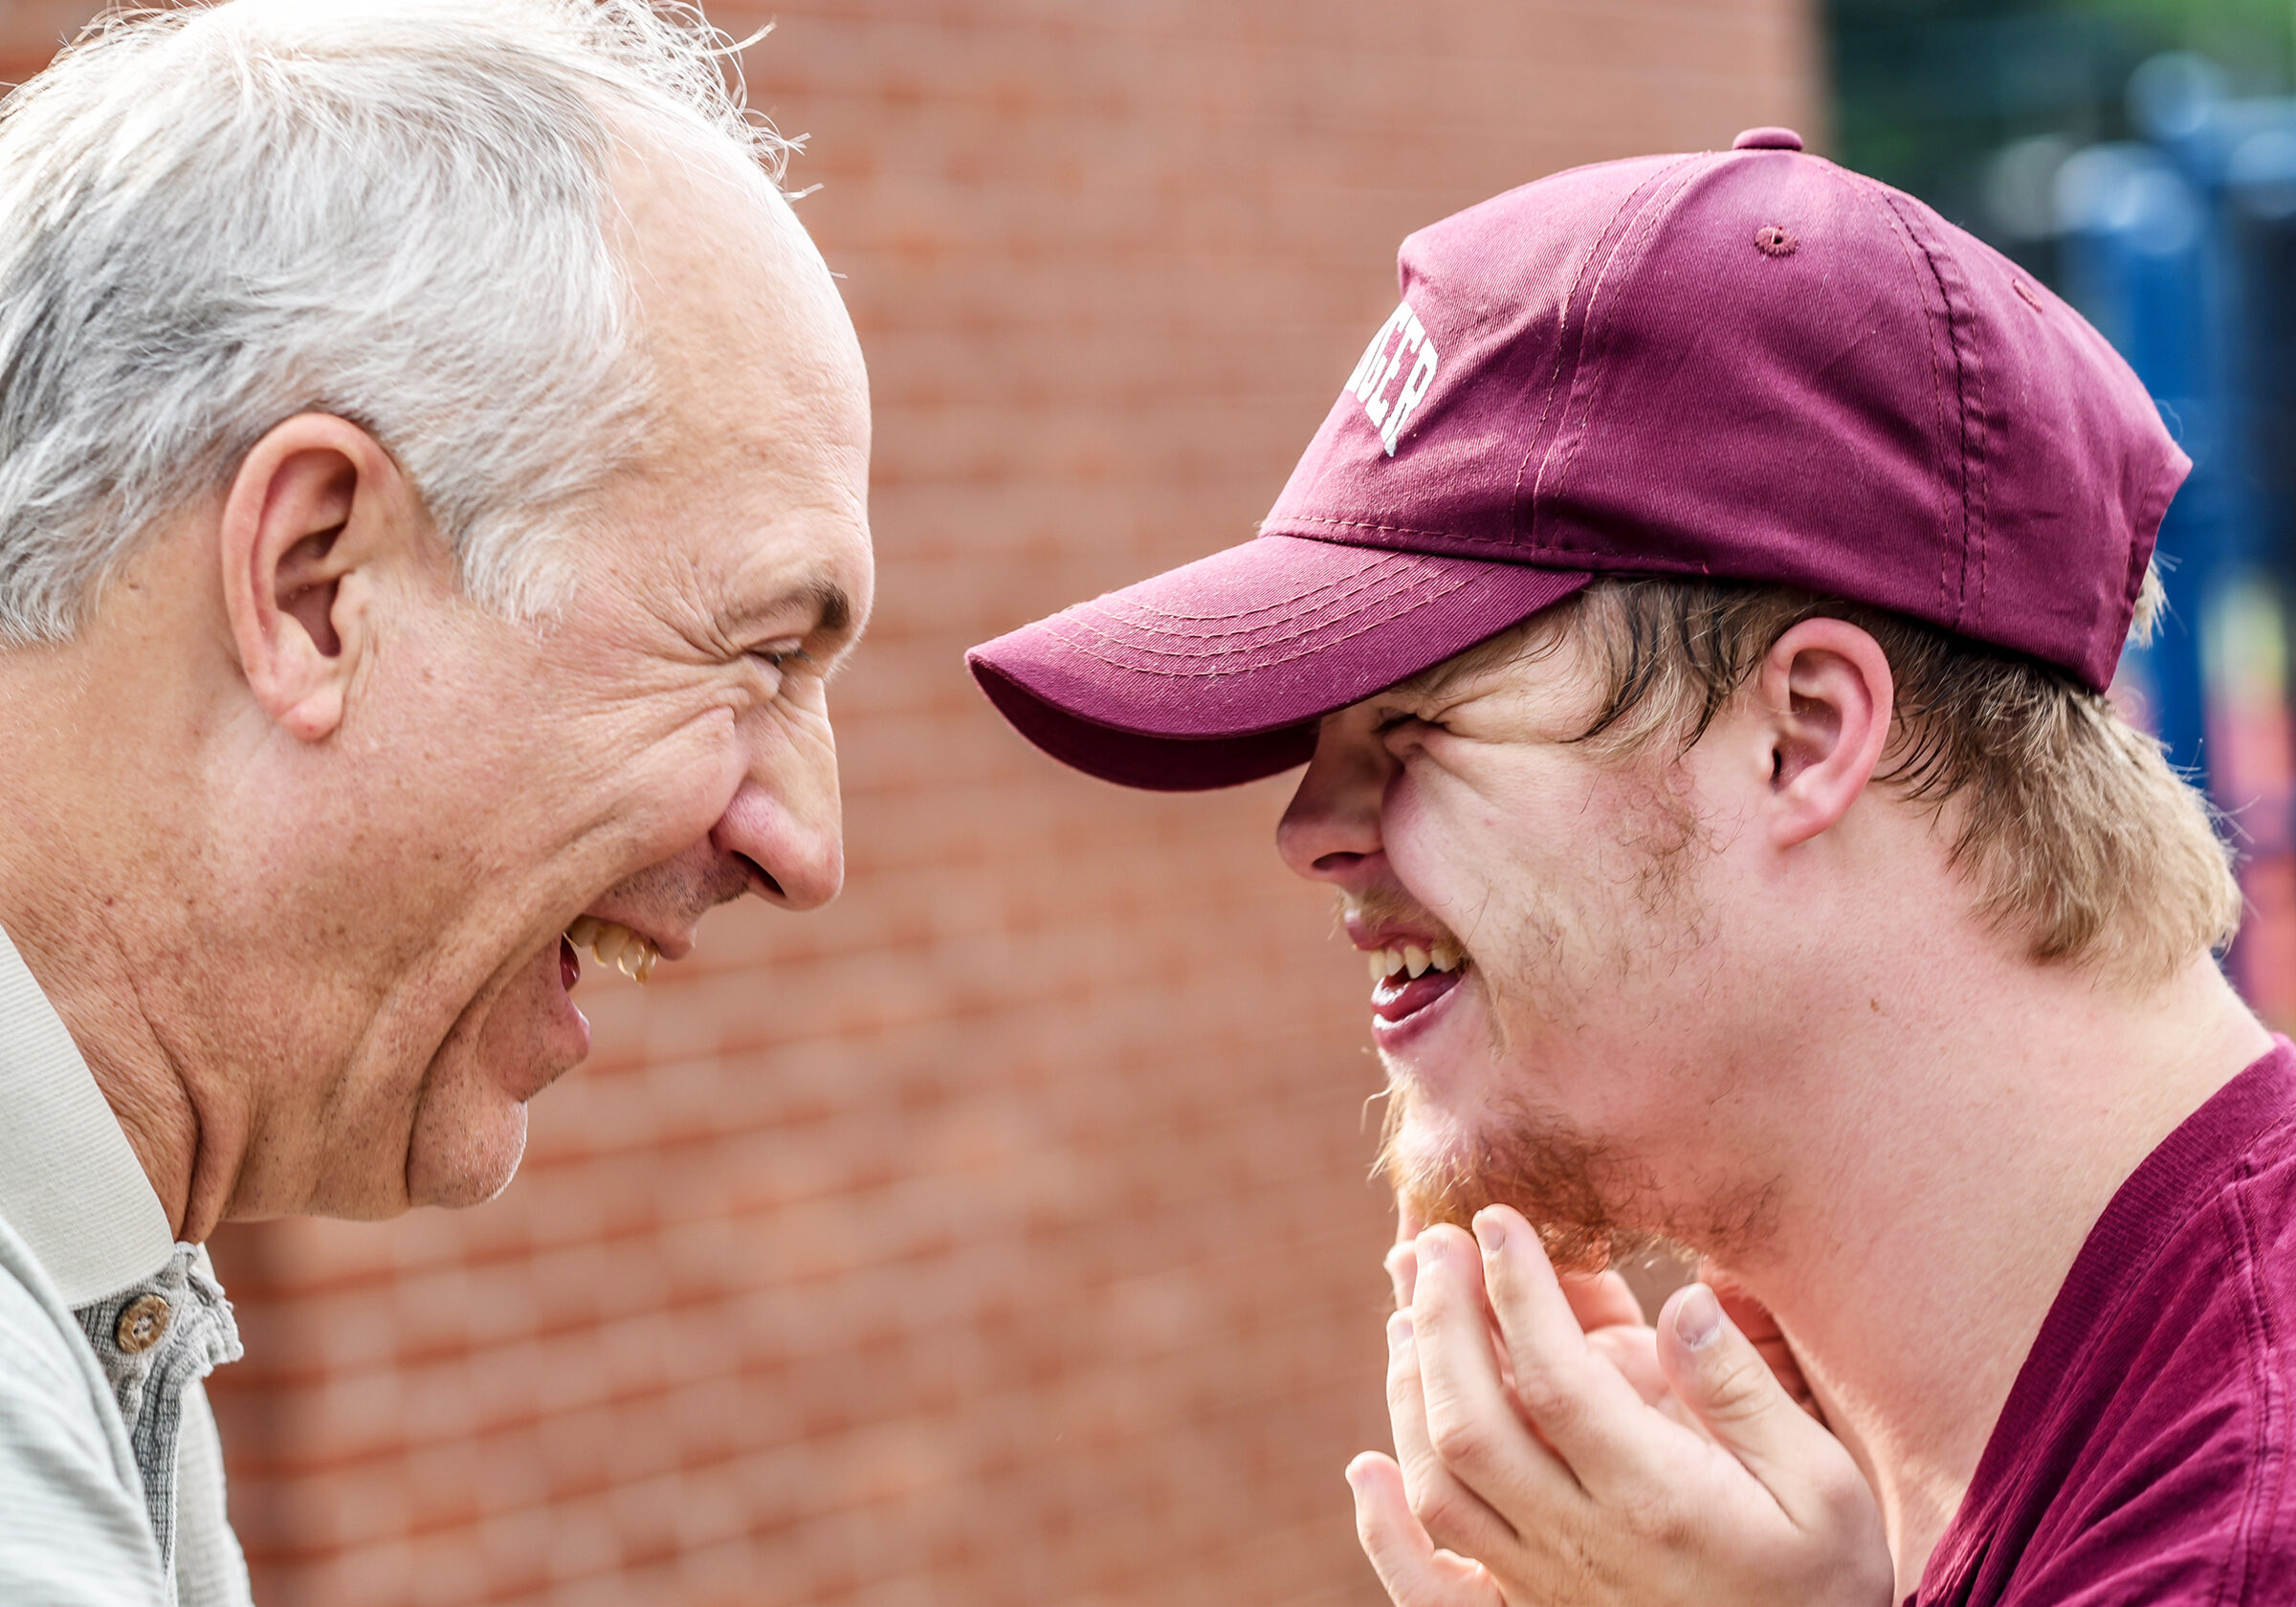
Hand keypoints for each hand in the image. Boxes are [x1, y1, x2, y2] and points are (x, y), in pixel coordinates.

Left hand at [1350, 1207, 1891, 1606]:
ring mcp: (1546, 1587)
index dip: (1515, 1290)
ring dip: (1409, 1390)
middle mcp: (1584, 1546)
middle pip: (1471, 1426)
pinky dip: (1384, 1534)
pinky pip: (1434, 1590)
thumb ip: (1744, 1392)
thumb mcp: (1825, 1485)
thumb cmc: (1823, 1580)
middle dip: (1441, 1320)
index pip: (1555, 1379)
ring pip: (1439, 1487)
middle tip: (1433, 1243)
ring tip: (1406, 1309)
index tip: (1496, 1220)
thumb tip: (1682, 1301)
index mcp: (1658, 1499)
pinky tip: (1362, 1471)